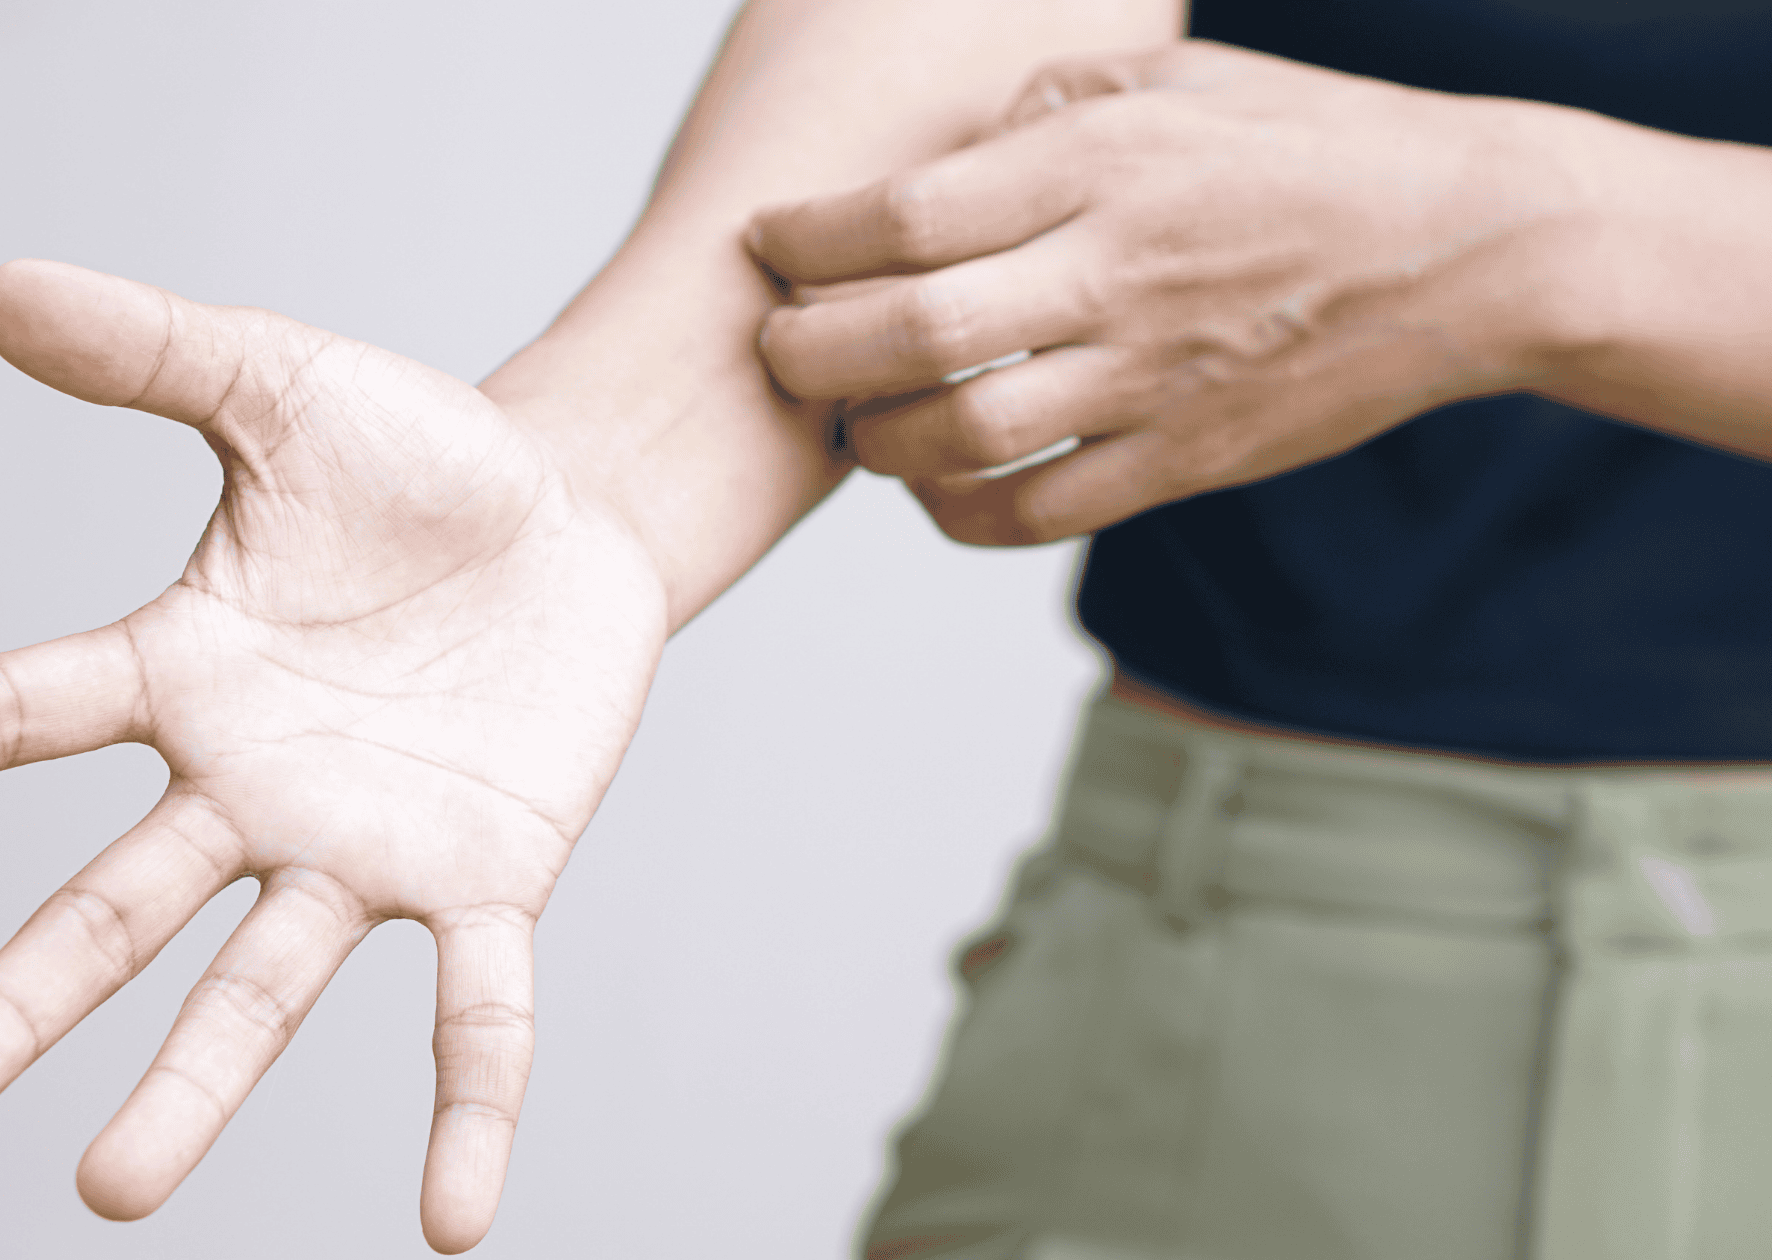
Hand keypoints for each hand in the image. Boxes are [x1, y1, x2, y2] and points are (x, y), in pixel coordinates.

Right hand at [0, 260, 669, 1251]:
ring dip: (192, 1088)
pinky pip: (477, 1011)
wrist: (573, 517)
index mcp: (183, 670)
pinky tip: (452, 1222)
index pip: (13, 706)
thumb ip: (156, 354)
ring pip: (261, 986)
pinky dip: (466, 1108)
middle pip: (113, 908)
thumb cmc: (418, 462)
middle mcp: (250, 788)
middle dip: (19, 1000)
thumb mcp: (286, 388)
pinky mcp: (488, 879)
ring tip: (108, 1191)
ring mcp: (364, 848)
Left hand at [748, 40, 1593, 543]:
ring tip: (851, 420)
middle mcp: (1115, 273)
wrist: (1470, 246)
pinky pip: (1039, 512)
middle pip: (911, 333)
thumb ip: (1050, 105)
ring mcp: (1150, 379)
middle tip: (777, 346)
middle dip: (809, 349)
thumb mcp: (1180, 82)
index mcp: (1103, 165)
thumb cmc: (1315, 146)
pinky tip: (933, 485)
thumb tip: (949, 153)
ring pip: (963, 435)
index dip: (809, 239)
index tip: (769, 245)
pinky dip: (960, 512)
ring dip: (875, 440)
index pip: (907, 216)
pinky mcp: (1185, 459)